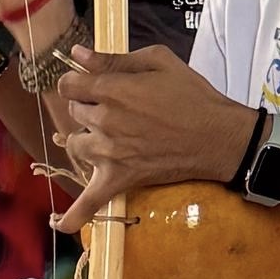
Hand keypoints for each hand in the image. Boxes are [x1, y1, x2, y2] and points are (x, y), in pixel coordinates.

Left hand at [50, 47, 258, 230]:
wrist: (217, 136)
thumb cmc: (192, 95)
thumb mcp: (158, 61)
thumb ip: (114, 58)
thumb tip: (77, 54)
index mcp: (111, 90)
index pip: (68, 86)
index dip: (78, 83)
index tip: (92, 86)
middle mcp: (105, 121)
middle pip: (74, 113)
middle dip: (89, 108)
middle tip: (118, 110)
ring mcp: (109, 153)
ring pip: (75, 145)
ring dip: (86, 140)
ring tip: (108, 138)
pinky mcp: (120, 179)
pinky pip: (91, 202)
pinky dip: (75, 215)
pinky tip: (61, 224)